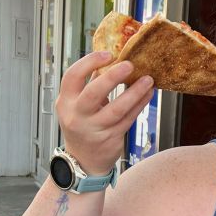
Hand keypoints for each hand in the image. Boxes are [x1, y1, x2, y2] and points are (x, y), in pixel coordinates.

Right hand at [54, 50, 153, 176]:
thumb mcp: (76, 105)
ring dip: (135, 92)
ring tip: (148, 79)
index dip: (90, 62)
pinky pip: (129, 119)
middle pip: (94, 92)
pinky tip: (148, 93)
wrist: (83, 161)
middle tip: (130, 64)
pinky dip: (140, 104)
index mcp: (66, 102)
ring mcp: (94, 129)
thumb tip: (109, 58)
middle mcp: (78, 116)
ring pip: (118, 109)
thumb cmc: (82, 125)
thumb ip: (89, 83)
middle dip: (113, 77)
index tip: (108, 54)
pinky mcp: (111, 138)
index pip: (72, 76)